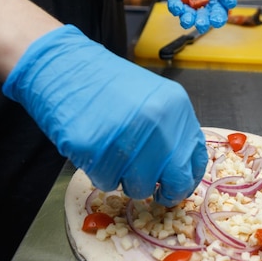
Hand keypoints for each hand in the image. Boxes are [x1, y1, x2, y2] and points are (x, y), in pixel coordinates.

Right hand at [2, 25, 207, 205]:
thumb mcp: (154, 98)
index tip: (178, 186)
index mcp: (175, 108)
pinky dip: (101, 174)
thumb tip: (183, 170)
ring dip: (127, 180)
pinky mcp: (94, 150)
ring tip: (114, 155)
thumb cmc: (109, 85)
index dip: (187, 180)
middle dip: (166, 192)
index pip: (195, 159)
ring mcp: (126, 137)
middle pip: (174, 181)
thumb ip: (172, 130)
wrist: (66, 68)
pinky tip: (96, 152)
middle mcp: (156, 123)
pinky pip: (107, 182)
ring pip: (140, 187)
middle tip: (155, 191)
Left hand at [153, 0, 236, 32]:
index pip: (218, 13)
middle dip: (202, 22)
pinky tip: (177, 8)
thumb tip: (231, 4)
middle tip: (202, 23)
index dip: (218, 18)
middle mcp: (201, 2)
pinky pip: (174, 3)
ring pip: (187, 14)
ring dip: (187, 19)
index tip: (216, 20)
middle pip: (203, 17)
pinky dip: (175, 7)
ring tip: (188, 20)